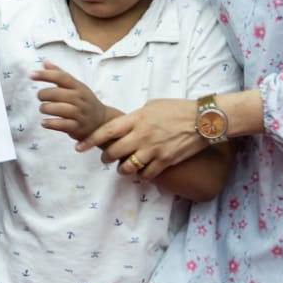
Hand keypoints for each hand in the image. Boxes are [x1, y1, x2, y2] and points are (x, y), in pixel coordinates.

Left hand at [33, 61, 110, 140]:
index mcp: (78, 87)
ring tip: (43, 108)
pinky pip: (64, 125)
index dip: (46, 75)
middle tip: (40, 96)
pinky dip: (52, 123)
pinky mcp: (78, 127)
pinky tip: (44, 122)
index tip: (31, 75)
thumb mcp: (75, 86)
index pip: (62, 77)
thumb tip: (45, 62)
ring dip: (47, 108)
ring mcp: (80, 114)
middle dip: (45, 94)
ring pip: (62, 109)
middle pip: (60, 93)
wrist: (101, 121)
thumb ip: (60, 74)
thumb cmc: (84, 101)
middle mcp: (80, 99)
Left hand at [85, 98, 204, 180]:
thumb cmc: (176, 108)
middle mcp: (142, 135)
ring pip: (128, 167)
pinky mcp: (165, 161)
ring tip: (122, 168)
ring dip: (121, 169)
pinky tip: (141, 172)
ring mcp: (154, 150)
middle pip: (114, 152)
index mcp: (136, 119)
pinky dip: (141, 175)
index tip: (79, 147)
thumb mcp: (151, 106)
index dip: (90, 140)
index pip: (106, 131)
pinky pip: (146, 174)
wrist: (203, 119)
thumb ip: (135, 118)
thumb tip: (123, 127)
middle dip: (105, 157)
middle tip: (104, 158)